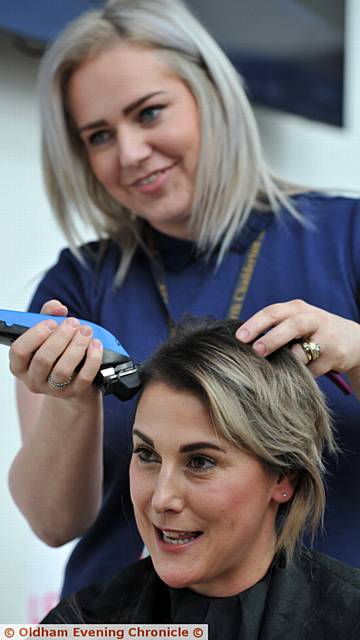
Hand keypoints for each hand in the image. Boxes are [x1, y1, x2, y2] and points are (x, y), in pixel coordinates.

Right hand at [9, 299, 102, 401]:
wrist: (73, 378)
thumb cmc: (56, 351)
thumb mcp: (48, 332)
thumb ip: (48, 314)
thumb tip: (58, 308)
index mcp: (21, 364)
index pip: (19, 351)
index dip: (35, 335)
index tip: (51, 323)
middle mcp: (34, 379)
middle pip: (43, 359)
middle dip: (61, 337)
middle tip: (73, 323)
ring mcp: (54, 389)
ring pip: (63, 370)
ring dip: (77, 346)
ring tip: (86, 331)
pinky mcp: (74, 393)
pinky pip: (84, 378)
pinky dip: (92, 359)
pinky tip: (96, 345)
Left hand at [236, 299, 359, 377]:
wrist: (354, 340)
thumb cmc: (312, 331)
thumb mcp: (295, 322)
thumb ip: (274, 327)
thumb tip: (240, 343)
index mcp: (297, 308)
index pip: (273, 312)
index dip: (255, 324)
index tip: (239, 338)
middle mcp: (313, 318)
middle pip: (291, 326)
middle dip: (271, 339)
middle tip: (255, 351)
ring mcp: (325, 337)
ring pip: (301, 353)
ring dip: (287, 362)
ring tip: (279, 367)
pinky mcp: (334, 356)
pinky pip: (309, 370)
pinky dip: (300, 374)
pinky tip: (300, 372)